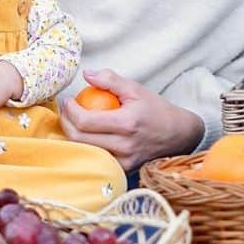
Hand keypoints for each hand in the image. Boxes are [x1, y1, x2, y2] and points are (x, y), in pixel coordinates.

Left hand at [60, 69, 203, 173]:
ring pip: (85, 151)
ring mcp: (123, 161)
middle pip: (80, 139)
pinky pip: (97, 158)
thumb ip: (110, 79)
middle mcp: (124, 146)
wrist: (178, 134)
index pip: (86, 121)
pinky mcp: (123, 169)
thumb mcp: (135, 89)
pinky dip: (87, 146)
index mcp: (127, 124)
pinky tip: (85, 135)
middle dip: (66, 123)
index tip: (68, 100)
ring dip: (73, 135)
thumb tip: (87, 74)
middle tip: (66, 110)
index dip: (70, 111)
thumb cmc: (155, 109)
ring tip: (73, 120)